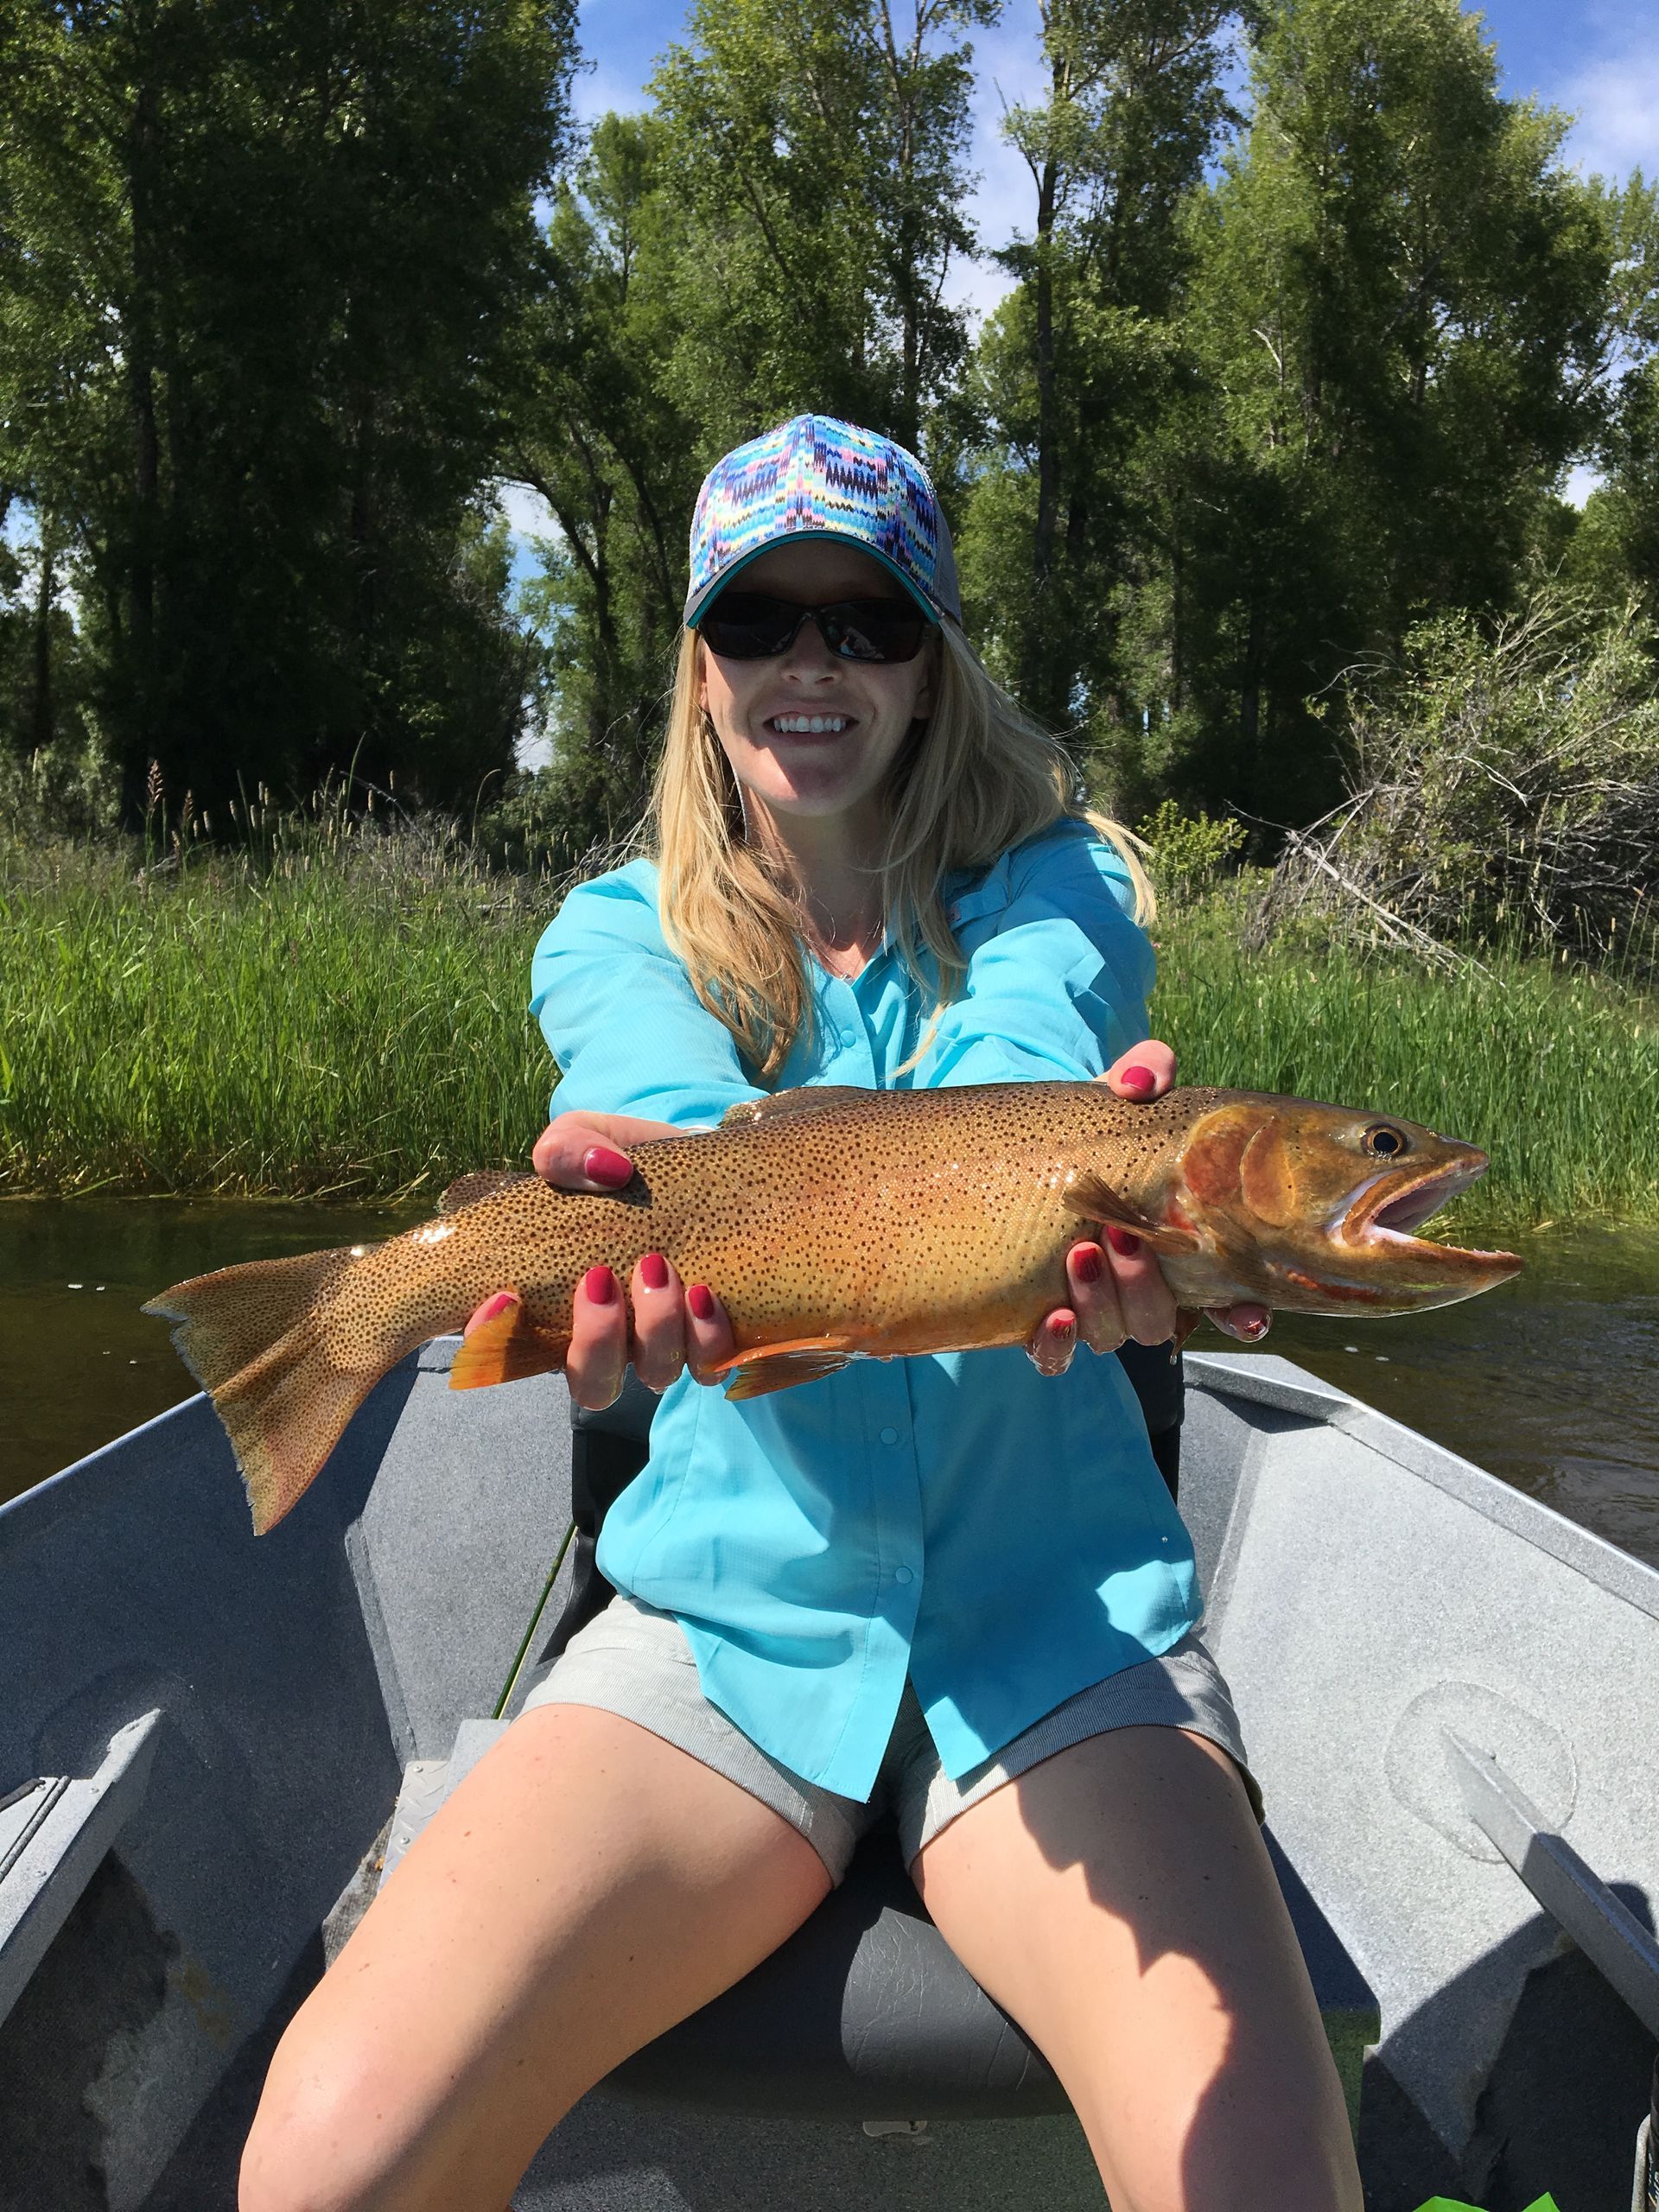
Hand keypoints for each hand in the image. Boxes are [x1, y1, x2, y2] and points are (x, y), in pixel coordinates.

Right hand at [462, 1110, 736, 1409]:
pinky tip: (707, 1294)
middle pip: (591, 1384)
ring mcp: (660, 1341)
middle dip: (595, 1342)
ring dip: (655, 1331)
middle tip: (600, 1278)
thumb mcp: (588, 1139)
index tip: (501, 1298)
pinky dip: (709, 1336)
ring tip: (659, 1269)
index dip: (492, 1343)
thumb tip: (602, 1170)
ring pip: (653, 1375)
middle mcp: (606, 1337)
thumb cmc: (627, 1162)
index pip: (505, 1350)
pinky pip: (712, 1362)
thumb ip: (569, 1147)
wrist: (703, 1164)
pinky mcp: (712, 1334)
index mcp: (553, 1301)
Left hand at [1028, 1040, 1270, 1377]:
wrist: (1020, 1159)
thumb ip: (1143, 1076)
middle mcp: (1136, 1291)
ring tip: (1080, 1254)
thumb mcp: (1116, 1100)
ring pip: (1112, 1336)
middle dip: (1145, 1287)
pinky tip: (1052, 1319)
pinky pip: (1053, 1359)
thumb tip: (1145, 1079)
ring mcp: (1090, 1312)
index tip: (1247, 1313)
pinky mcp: (1041, 1325)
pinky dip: (1056, 1346)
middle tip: (1121, 1236)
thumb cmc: (1089, 1135)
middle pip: (1158, 1320)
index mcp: (1173, 1250)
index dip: (1241, 1315)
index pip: (1224, 1300)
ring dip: (1101, 1303)